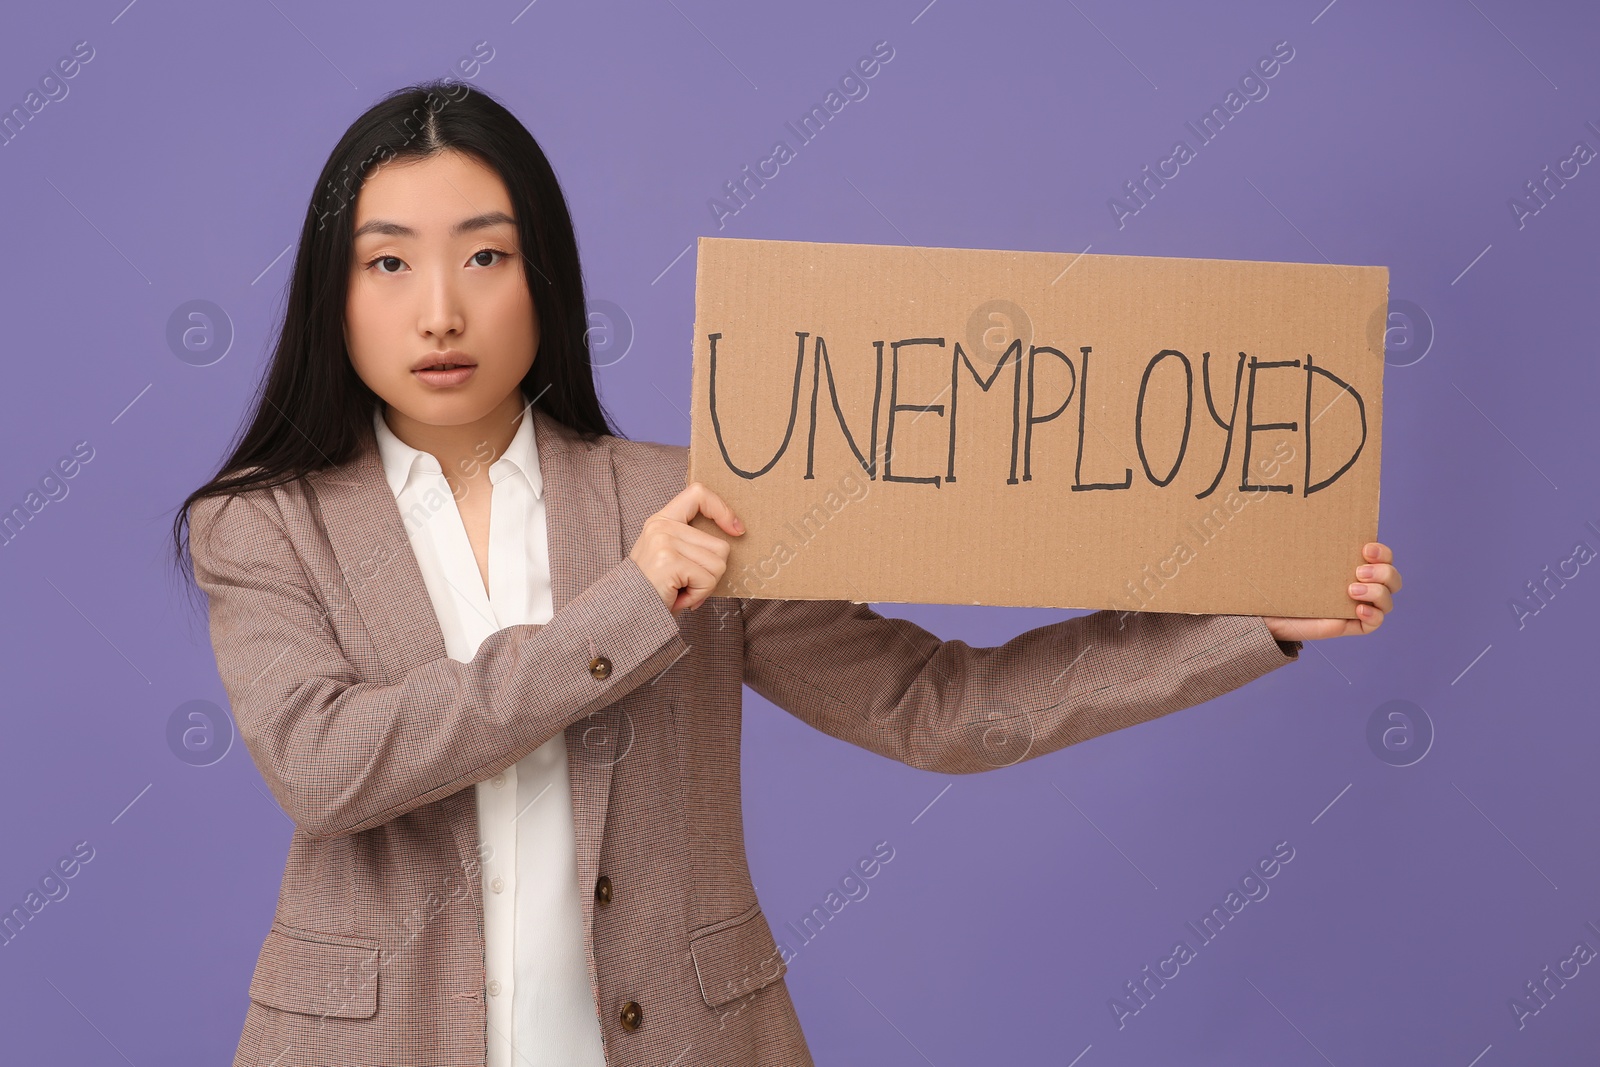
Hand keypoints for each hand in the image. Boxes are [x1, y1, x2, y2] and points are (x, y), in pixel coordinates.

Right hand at [629, 482, 743, 613]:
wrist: (628, 612)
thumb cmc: (655, 588)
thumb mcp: (670, 555)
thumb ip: (692, 541)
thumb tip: (735, 533)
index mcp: (662, 520)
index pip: (697, 494)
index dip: (722, 509)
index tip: (736, 529)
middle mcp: (662, 526)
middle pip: (720, 545)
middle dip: (711, 573)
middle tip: (687, 584)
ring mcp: (664, 542)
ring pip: (718, 564)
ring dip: (705, 586)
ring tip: (681, 590)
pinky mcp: (669, 561)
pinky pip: (707, 580)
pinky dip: (699, 595)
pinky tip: (679, 597)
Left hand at [1263, 542, 1400, 643]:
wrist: (1263, 612)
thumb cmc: (1276, 581)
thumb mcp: (1289, 558)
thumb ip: (1298, 542)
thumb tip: (1286, 514)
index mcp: (1349, 565)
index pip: (1382, 556)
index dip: (1382, 552)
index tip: (1365, 549)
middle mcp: (1358, 584)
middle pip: (1392, 578)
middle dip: (1385, 573)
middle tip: (1358, 572)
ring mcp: (1356, 606)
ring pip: (1387, 600)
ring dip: (1378, 593)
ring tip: (1351, 591)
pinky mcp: (1349, 625)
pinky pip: (1374, 623)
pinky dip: (1374, 615)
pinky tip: (1358, 610)